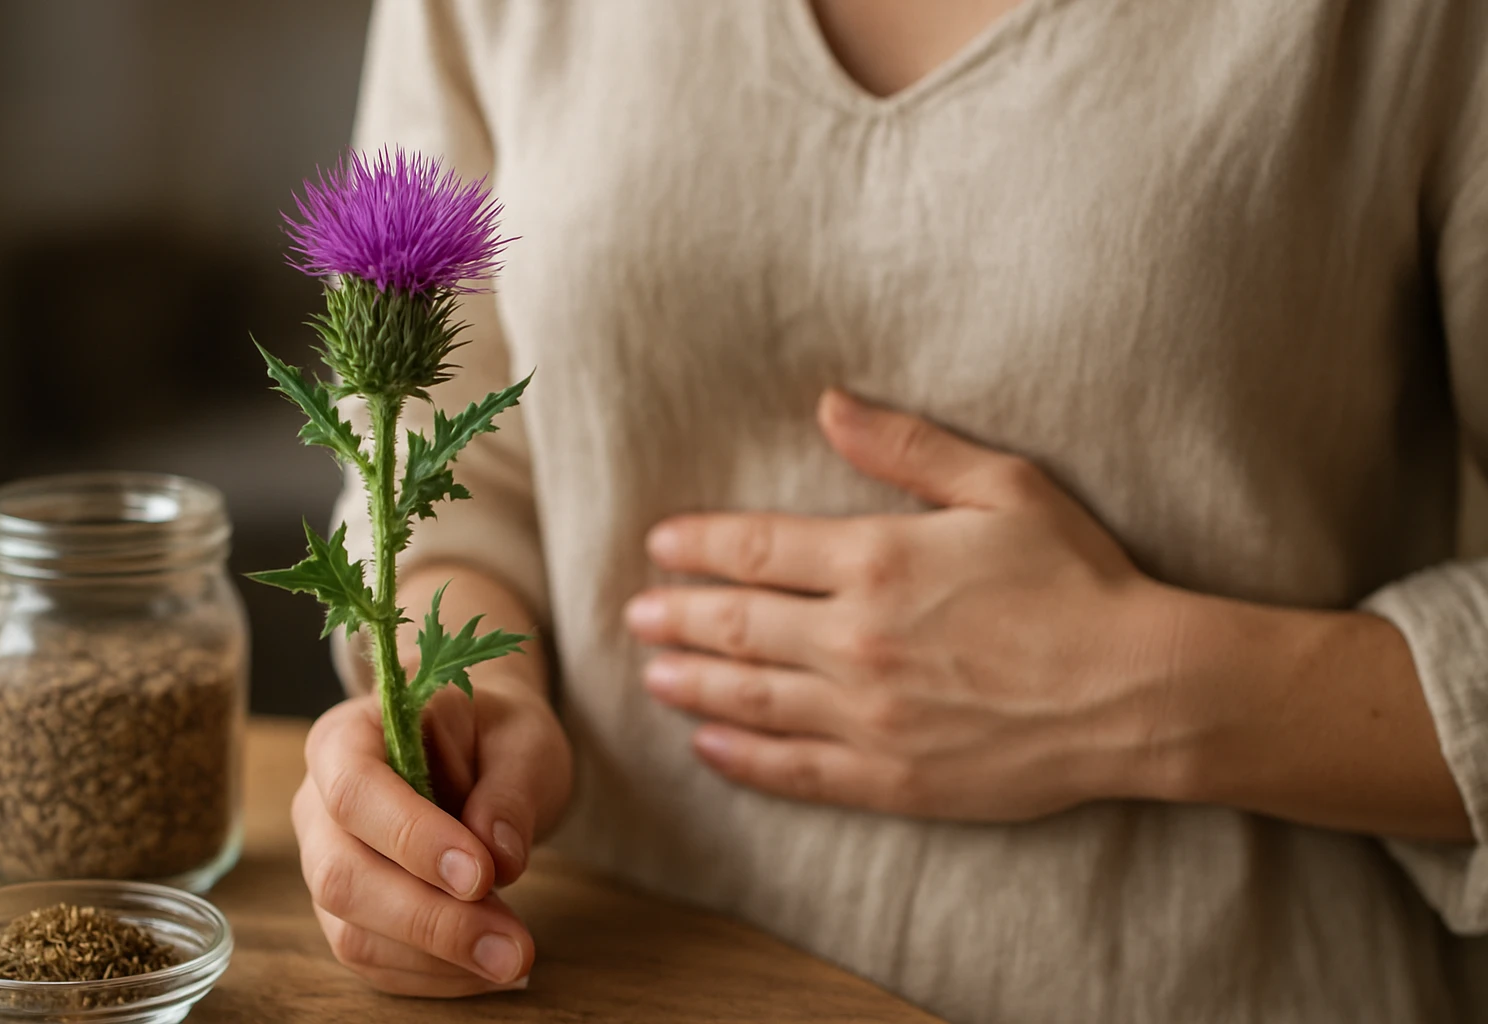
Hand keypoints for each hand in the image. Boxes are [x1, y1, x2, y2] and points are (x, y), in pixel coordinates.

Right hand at [292, 679, 571, 995]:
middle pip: (343, 875)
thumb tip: (499, 858)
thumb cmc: (496, 735)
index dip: (410, 838)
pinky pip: (374, 960)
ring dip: (437, 958)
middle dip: (429, 919)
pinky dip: (434, 974)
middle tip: (511, 945)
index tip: (480, 873)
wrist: (487, 755)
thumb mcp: (522, 739)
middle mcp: (318, 805)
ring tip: (513, 957)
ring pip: (353, 931)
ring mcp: (326, 863)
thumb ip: (510, 790)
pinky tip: (489, 967)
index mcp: (348, 738)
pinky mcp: (347, 913)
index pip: (355, 791)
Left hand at [624, 390, 1176, 821]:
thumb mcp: (1002, 486)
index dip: (698, 546)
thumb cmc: (1079, 579)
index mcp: (877, 559)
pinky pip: (794, 770)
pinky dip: (741, 759)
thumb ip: (906, 447)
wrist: (1141, 690)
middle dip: (676, 616)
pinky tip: (706, 749)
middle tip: (634, 614)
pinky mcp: (890, 777)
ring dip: (693, 684)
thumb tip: (826, 405)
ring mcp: (868, 715)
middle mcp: (856, 639)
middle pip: (737, 625)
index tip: (660, 545)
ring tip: (651, 676)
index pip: (756, 550)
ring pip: (751, 699)